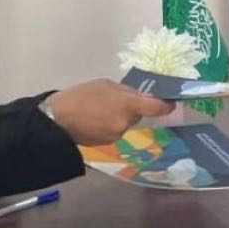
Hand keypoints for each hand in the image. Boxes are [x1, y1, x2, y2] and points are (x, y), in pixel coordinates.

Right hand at [46, 79, 174, 145]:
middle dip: (132, 108)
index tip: (170, 103)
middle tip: (116, 100)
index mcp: (126, 105)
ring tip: (100, 109)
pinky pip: (116, 131)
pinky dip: (111, 125)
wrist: (58, 120)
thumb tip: (140, 97)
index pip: (155, 108)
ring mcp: (117, 135)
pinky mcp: (109, 143)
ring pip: (126, 123)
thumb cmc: (80, 96)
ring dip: (120, 116)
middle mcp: (126, 123)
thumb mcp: (105, 85)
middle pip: (138, 115)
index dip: (165, 106)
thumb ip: (126, 92)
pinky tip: (96, 120)